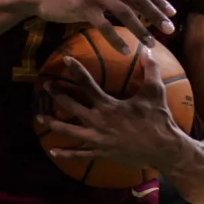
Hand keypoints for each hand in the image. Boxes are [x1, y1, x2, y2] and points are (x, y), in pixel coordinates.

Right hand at [22, 0, 175, 52]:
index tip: (171, 12)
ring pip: (125, 13)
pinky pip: (105, 26)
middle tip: (170, 29)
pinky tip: (126, 50)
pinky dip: (117, 39)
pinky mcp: (83, 7)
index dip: (158, 0)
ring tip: (152, 43)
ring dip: (141, 29)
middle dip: (157, 15)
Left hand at [36, 48, 183, 169]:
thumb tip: (149, 49)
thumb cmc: (158, 119)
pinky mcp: (101, 153)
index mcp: (108, 105)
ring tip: (39, 117)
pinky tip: (53, 152)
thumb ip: (150, 70)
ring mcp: (97, 139)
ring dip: (53, 124)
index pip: (87, 84)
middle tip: (47, 86)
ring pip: (69, 131)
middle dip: (57, 95)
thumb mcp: (155, 92)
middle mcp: (98, 121)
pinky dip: (66, 153)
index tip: (65, 60)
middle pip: (71, 106)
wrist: (163, 149)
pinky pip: (79, 154)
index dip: (76, 70)